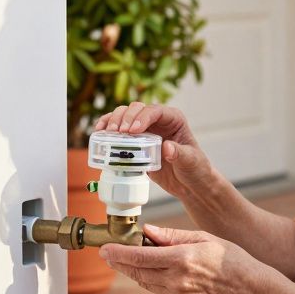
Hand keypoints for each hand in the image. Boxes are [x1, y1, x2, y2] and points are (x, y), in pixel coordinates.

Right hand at [93, 103, 214, 199]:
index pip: (156, 111)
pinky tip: (99, 132)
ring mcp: (146, 130)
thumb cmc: (195, 169)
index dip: (142, 117)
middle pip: (137, 109)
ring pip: (125, 115)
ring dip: (113, 120)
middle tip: (118, 132)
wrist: (190, 184)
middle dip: (125, 117)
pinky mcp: (136, 142)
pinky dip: (108, 128)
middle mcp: (158, 121)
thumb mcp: (191, 161)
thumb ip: (180, 154)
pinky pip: (119, 131)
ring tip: (107, 132)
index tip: (132, 130)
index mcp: (174, 119)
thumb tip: (167, 146)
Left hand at [99, 225, 275, 293]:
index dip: (119, 254)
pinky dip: (148, 278)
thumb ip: (173, 236)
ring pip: (145, 282)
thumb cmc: (231, 259)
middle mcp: (177, 279)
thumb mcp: (204, 238)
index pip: (141, 257)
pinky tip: (146, 269)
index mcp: (183, 259)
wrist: (250, 289)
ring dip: (131, 272)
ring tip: (121, 260)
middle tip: (106, 253)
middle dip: (119, 263)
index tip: (105, 249)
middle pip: (138, 272)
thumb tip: (147, 232)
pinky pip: (158, 289)